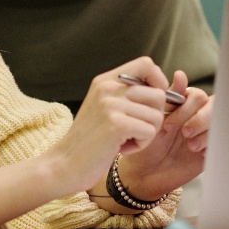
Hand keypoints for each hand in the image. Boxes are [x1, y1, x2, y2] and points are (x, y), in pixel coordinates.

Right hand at [49, 57, 169, 193]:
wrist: (64, 164)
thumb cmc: (90, 140)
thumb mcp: (104, 107)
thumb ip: (126, 95)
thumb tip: (164, 91)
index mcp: (105, 80)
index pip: (146, 64)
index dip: (159, 82)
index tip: (152, 104)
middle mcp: (108, 87)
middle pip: (159, 94)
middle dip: (155, 117)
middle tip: (134, 131)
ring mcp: (111, 104)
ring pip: (157, 116)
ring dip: (147, 134)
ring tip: (125, 140)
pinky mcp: (116, 124)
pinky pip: (149, 131)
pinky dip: (141, 145)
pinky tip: (121, 148)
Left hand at [114, 70, 211, 200]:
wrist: (143, 174)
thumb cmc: (144, 145)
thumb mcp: (152, 120)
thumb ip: (168, 98)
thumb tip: (181, 74)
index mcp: (182, 108)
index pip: (197, 95)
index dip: (186, 104)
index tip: (168, 120)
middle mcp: (196, 119)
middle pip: (213, 104)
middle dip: (198, 117)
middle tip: (183, 132)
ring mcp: (204, 135)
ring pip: (220, 122)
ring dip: (205, 131)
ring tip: (190, 144)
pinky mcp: (210, 152)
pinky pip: (222, 142)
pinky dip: (211, 145)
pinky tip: (196, 152)